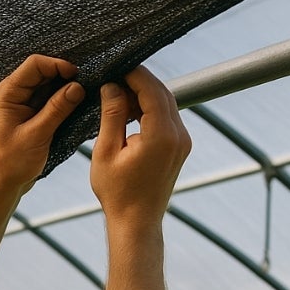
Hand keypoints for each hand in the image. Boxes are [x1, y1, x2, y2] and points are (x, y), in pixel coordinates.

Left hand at [0, 54, 83, 195]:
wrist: (4, 182)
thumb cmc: (13, 161)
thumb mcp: (38, 134)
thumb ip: (57, 109)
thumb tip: (77, 88)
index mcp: (8, 92)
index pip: (35, 65)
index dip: (57, 65)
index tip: (77, 74)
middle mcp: (13, 92)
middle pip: (42, 72)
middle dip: (63, 76)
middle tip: (84, 84)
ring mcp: (21, 102)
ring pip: (47, 85)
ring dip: (64, 88)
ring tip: (81, 94)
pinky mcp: (30, 113)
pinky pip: (48, 99)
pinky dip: (61, 100)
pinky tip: (73, 104)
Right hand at [90, 66, 190, 229]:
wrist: (137, 224)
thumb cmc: (118, 194)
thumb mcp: (106, 150)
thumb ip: (112, 114)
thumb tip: (112, 84)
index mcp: (161, 136)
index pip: (150, 88)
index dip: (132, 72)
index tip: (113, 65)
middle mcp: (179, 136)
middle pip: (161, 91)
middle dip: (137, 80)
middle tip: (112, 78)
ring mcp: (183, 142)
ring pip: (166, 102)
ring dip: (143, 94)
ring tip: (117, 99)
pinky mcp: (180, 147)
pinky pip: (167, 117)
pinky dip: (150, 109)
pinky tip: (129, 114)